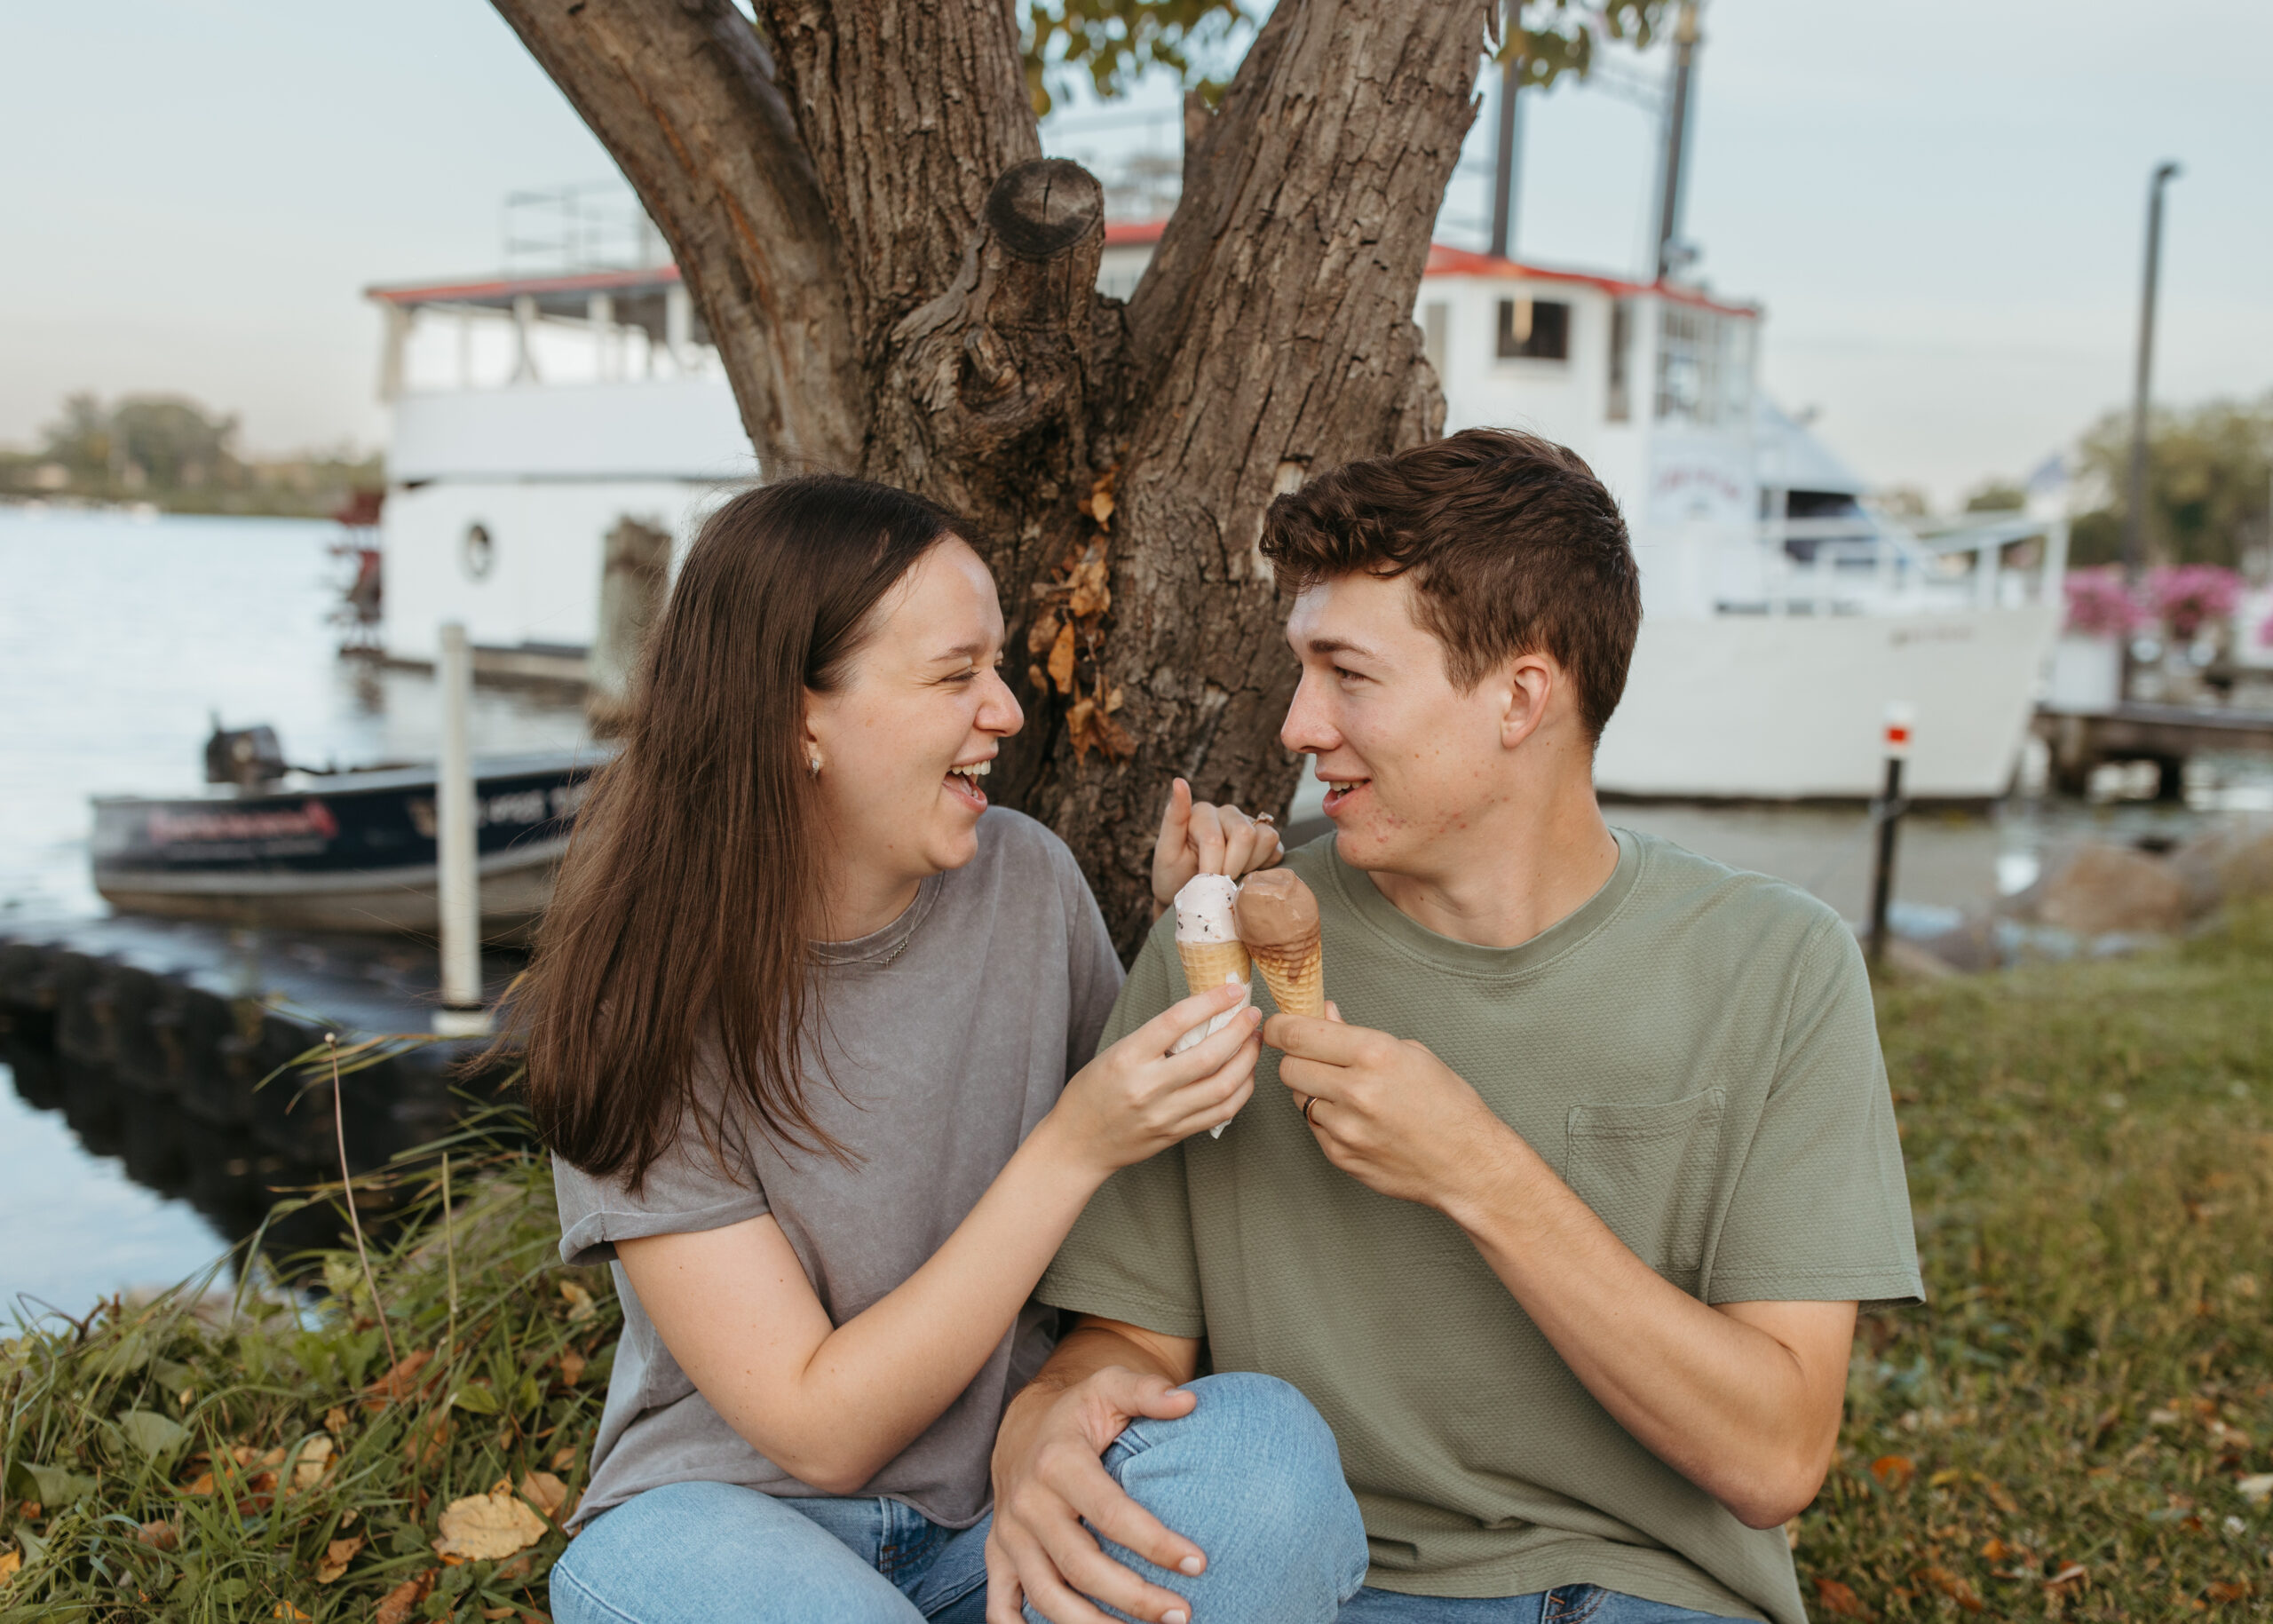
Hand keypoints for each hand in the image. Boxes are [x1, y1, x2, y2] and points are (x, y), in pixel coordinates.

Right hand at [986, 1369, 1206, 1623]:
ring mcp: (1009, 1535)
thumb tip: (1188, 1402)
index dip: (1155, 1542)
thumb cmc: (1079, 1409)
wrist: (1023, 1425)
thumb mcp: (1110, 1386)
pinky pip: (1002, 1606)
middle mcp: (1028, 1503)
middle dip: (1133, 1597)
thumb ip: (1148, 1391)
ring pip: (1047, 1595)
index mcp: (1058, 1462)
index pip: (1111, 1513)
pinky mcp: (998, 1556)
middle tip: (1181, 1614)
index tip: (1198, 1562)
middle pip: (1080, 1565)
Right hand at [1046, 982, 1261, 1177]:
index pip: (1177, 1020)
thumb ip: (1155, 1039)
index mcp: (1127, 1057)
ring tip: (1253, 1042)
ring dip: (1247, 1060)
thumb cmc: (1092, 1093)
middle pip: (1209, 1055)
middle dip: (1239, 1030)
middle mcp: (1147, 1087)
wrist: (1077, 1144)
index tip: (1233, 990)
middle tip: (1252, 1014)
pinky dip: (1241, 1090)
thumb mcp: (1115, 1054)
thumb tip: (1202, 1016)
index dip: (1211, 1001)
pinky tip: (1244, 1075)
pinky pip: (1221, 1112)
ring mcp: (1164, 1114)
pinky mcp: (1176, 1134)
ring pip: (1223, 1085)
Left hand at [1150, 777, 1283, 919]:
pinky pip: (1276, 849)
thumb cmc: (1174, 873)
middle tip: (1218, 882)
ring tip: (1230, 875)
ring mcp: (1249, 824)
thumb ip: (1173, 817)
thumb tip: (1179, 781)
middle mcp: (1228, 813)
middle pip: (1245, 835)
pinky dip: (1263, 867)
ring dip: (1249, 866)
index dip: (1212, 868)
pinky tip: (1244, 873)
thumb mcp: (1166, 851)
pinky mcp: (1265, 840)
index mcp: (1203, 812)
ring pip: (1265, 839)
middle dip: (1233, 866)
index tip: (1204, 885)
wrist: (1191, 895)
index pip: (1215, 840)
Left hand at [1268, 1003, 1518, 1211]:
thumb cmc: (1448, 1105)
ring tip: (1349, 1092)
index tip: (1277, 1026)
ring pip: (1298, 1098)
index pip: (1297, 1034)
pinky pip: (1314, 1127)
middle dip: (1296, 1059)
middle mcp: (1355, 1091)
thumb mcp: (1411, 1053)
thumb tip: (1322, 1014)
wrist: (1468, 1164)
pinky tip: (1357, 1119)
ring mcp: (1345, 1128)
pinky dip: (1327, 1118)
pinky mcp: (1340, 1156)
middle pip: (1288, 1067)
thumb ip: (1357, 1034)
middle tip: (1316, 1058)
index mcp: (1374, 1055)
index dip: (1279, 1027)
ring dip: (1313, 1090)